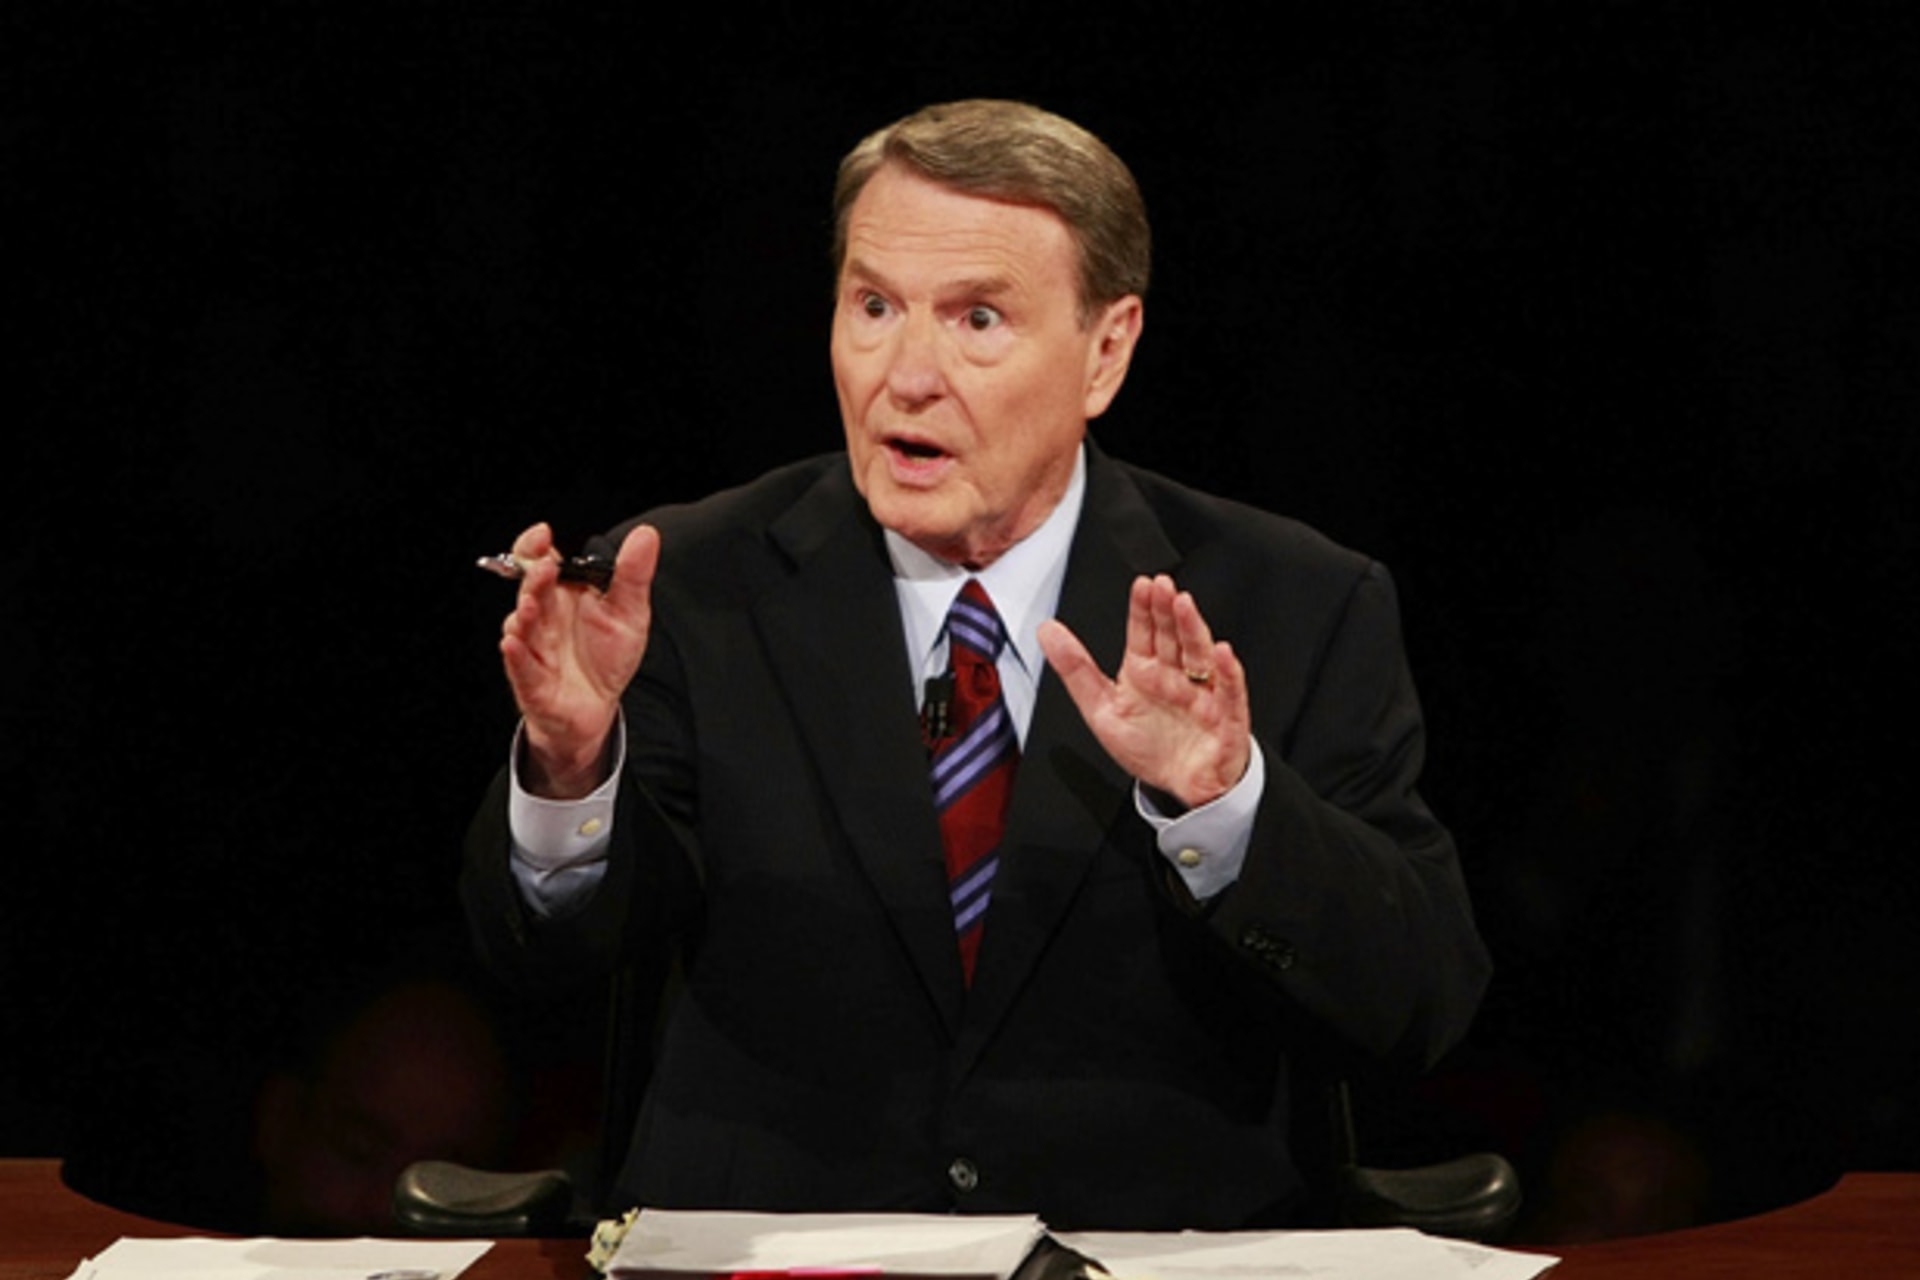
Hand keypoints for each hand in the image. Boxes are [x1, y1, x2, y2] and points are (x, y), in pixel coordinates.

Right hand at [499, 521, 659, 797]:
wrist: (598, 707)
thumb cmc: (606, 656)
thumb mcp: (629, 612)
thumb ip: (633, 574)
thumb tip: (646, 534)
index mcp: (562, 593)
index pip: (539, 561)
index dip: (534, 546)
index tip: (542, 534)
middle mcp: (543, 616)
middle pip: (530, 590)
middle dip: (533, 578)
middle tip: (544, 567)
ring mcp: (534, 647)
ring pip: (522, 626)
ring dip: (523, 615)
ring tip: (530, 605)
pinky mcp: (532, 680)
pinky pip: (521, 666)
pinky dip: (516, 655)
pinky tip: (513, 643)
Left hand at [1038, 574, 1250, 809]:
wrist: (1185, 788)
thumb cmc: (1150, 748)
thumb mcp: (1102, 709)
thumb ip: (1075, 670)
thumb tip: (1047, 631)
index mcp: (1145, 670)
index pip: (1143, 632)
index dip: (1142, 608)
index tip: (1141, 585)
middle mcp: (1174, 676)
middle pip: (1172, 636)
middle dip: (1166, 610)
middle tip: (1161, 585)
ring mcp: (1201, 693)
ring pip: (1199, 655)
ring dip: (1193, 629)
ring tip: (1184, 606)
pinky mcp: (1225, 716)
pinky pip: (1229, 691)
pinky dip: (1228, 672)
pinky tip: (1222, 653)